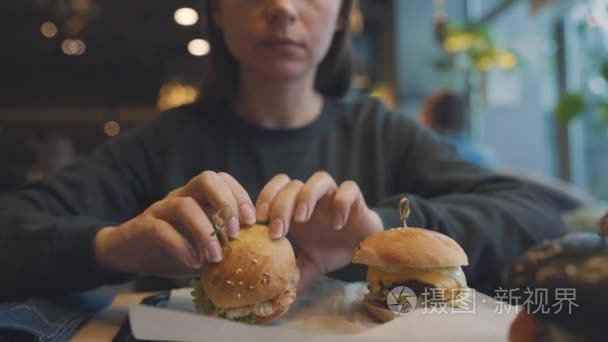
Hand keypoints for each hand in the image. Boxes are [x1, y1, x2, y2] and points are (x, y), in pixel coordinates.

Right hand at [94, 171, 255, 276]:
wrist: (129, 253)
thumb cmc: (173, 248)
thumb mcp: (203, 245)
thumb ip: (224, 244)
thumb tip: (256, 256)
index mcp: (198, 196)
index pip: (223, 179)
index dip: (240, 196)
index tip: (252, 223)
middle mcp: (181, 195)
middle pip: (206, 178)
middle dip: (226, 203)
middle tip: (235, 234)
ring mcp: (161, 208)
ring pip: (184, 205)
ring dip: (205, 232)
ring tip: (215, 258)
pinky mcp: (144, 226)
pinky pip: (162, 230)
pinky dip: (181, 247)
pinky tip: (193, 263)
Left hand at [255, 172, 382, 290]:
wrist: (364, 248)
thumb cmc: (333, 249)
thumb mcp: (310, 263)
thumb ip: (294, 273)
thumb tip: (277, 295)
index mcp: (297, 207)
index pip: (277, 187)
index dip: (265, 198)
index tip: (258, 221)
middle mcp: (313, 197)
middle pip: (293, 184)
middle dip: (281, 206)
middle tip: (277, 231)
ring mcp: (334, 195)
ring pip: (319, 178)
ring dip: (306, 196)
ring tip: (302, 218)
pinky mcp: (356, 198)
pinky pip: (349, 189)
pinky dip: (341, 203)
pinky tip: (337, 225)